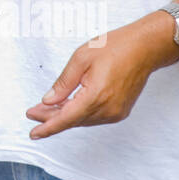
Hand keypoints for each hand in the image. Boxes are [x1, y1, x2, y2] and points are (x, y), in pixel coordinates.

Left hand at [24, 11, 178, 139]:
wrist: (145, 48)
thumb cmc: (115, 47)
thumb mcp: (80, 58)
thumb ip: (63, 83)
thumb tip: (48, 100)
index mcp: (96, 95)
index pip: (66, 118)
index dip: (47, 127)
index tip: (34, 133)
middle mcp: (108, 109)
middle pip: (73, 120)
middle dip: (51, 118)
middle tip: (33, 113)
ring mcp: (116, 112)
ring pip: (83, 120)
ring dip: (65, 116)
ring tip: (47, 108)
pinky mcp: (120, 111)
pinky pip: (94, 117)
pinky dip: (79, 113)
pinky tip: (68, 107)